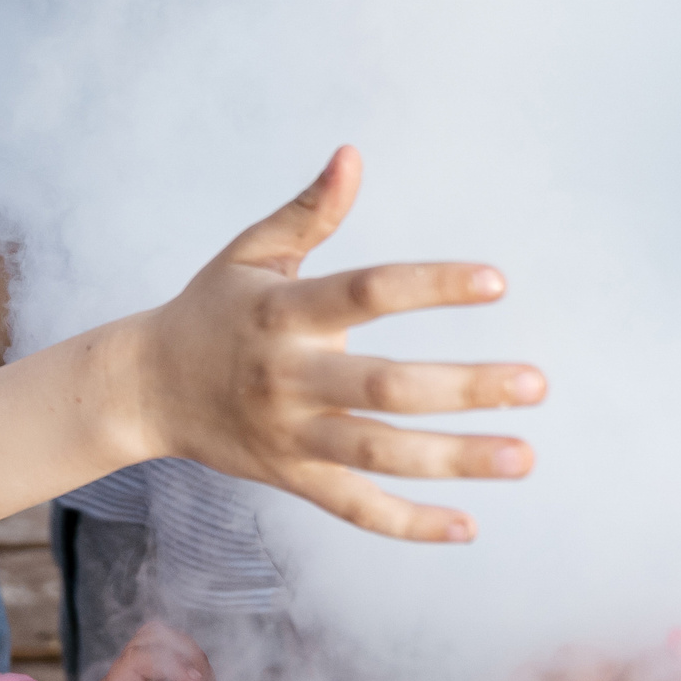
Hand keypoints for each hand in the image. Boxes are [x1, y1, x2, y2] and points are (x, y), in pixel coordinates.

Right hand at [127, 146, 544, 543]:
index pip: (366, 293)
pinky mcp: (292, 476)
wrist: (145, 388)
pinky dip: (409, 524)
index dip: (430, 286)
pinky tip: (468, 526)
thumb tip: (353, 155)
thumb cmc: (211, 309)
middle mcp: (287, 377)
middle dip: (464, 388)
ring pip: (380, 456)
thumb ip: (309, 210)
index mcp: (283, 313)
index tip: (496, 282)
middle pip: (384, 389)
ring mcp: (291, 434)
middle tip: (535, 383)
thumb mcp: (252, 253)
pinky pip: (355, 509)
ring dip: (456, 460)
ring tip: (525, 456)